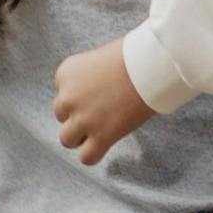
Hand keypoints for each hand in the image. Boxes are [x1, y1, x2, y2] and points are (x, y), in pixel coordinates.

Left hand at [53, 39, 155, 166]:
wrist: (150, 65)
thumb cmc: (132, 55)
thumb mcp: (99, 57)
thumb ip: (89, 76)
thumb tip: (95, 92)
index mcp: (66, 74)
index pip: (62, 92)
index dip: (81, 95)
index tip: (100, 91)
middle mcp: (68, 97)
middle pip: (62, 115)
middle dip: (77, 115)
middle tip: (101, 110)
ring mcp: (83, 119)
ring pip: (67, 139)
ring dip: (81, 136)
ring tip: (101, 128)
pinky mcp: (101, 136)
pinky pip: (87, 157)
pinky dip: (94, 153)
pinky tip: (106, 143)